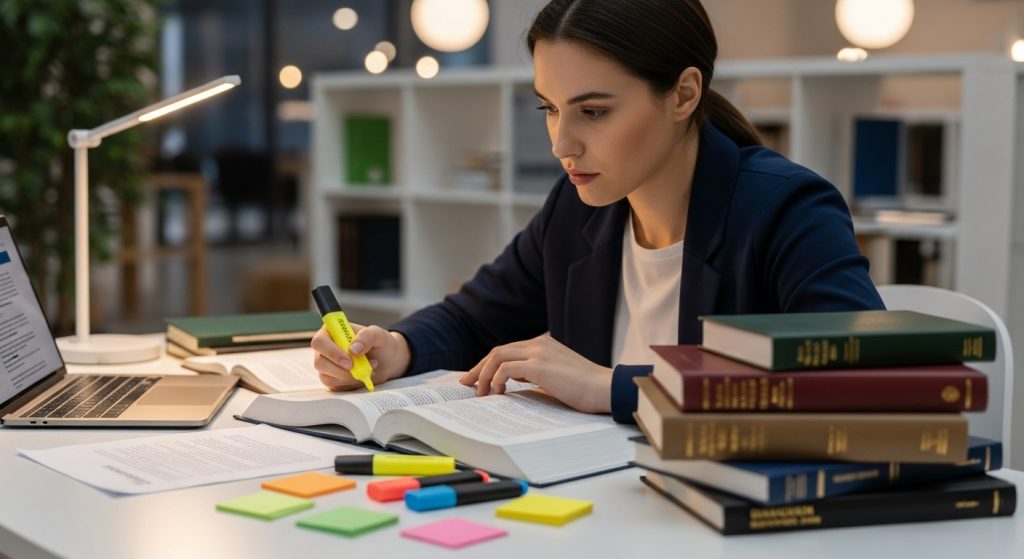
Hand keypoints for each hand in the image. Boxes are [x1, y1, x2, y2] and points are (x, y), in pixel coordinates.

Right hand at [312, 324, 410, 390]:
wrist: (388, 360)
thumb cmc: (380, 344)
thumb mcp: (378, 334)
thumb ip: (367, 336)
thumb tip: (353, 349)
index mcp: (331, 332)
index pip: (320, 342)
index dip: (331, 352)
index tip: (349, 361)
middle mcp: (325, 349)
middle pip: (319, 362)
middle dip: (340, 370)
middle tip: (361, 369)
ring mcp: (327, 365)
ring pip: (327, 377)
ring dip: (349, 377)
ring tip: (369, 368)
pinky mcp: (333, 379)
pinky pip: (335, 386)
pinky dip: (351, 383)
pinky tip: (364, 375)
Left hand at [458, 335, 612, 413]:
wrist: (605, 389)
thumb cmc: (585, 389)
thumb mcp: (556, 377)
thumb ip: (535, 374)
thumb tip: (512, 382)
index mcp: (543, 344)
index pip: (508, 350)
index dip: (488, 364)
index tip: (477, 379)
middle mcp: (539, 344)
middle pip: (498, 351)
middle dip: (479, 368)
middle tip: (467, 384)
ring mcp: (538, 353)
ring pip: (498, 356)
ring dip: (484, 375)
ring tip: (480, 393)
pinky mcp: (539, 366)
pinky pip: (505, 368)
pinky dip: (495, 380)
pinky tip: (496, 394)